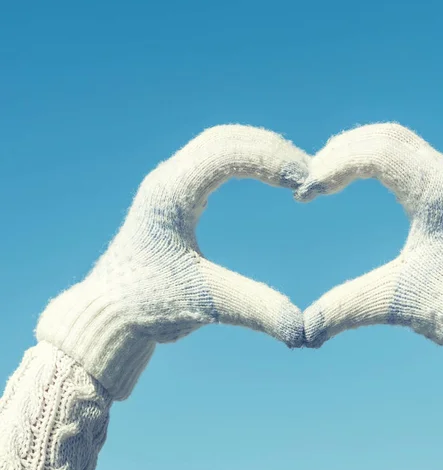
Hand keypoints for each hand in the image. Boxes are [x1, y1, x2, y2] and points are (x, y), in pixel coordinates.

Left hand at [37, 125, 308, 399]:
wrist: (108, 311)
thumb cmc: (147, 307)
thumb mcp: (205, 304)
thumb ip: (255, 309)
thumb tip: (303, 331)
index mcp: (169, 195)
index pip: (224, 154)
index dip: (268, 159)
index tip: (303, 180)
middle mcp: (167, 178)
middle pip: (224, 138)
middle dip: (269, 149)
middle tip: (308, 172)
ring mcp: (170, 181)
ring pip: (219, 142)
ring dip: (259, 149)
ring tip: (295, 171)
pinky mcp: (176, 190)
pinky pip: (214, 156)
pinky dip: (246, 157)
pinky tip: (268, 173)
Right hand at [296, 123, 442, 395]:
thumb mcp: (396, 303)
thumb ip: (345, 309)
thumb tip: (303, 332)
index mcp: (437, 193)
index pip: (377, 154)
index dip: (334, 167)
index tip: (305, 196)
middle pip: (386, 136)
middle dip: (342, 151)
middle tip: (311, 179)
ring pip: (397, 140)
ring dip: (358, 149)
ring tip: (326, 175)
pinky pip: (407, 154)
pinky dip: (375, 157)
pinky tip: (356, 176)